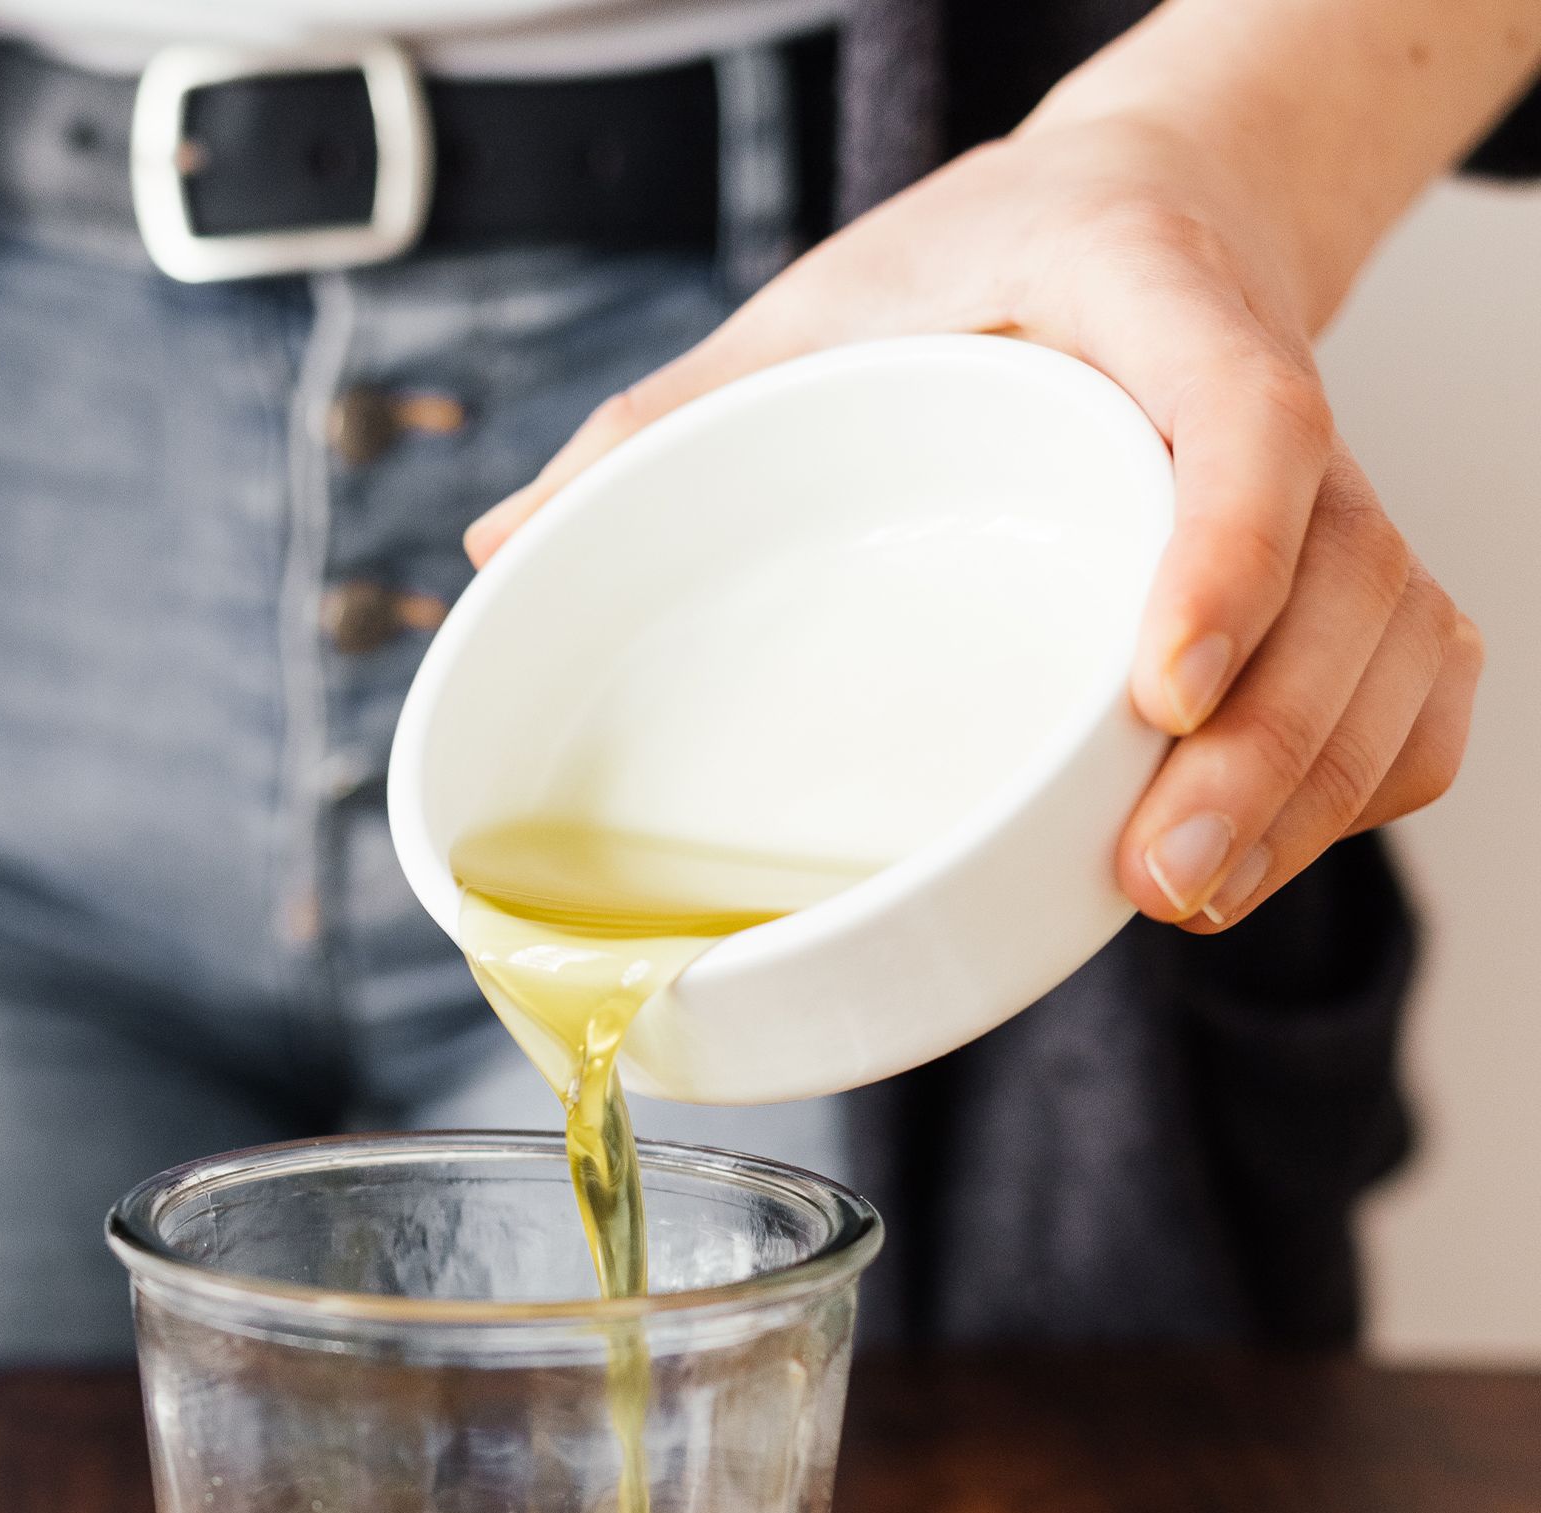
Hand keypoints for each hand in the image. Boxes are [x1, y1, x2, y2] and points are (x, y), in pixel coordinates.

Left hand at [466, 111, 1482, 933]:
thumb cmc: (962, 275)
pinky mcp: (1354, 566)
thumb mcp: (807, 312)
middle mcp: (1265, 388)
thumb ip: (661, 422)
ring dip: (1312, 789)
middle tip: (1157, 872)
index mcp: (1144, 297)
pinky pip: (1420, 687)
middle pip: (1346, 573)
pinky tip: (1264, 852)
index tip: (1159, 687)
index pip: (1245, 417)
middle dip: (1270, 744)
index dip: (1228, 551)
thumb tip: (498, 548)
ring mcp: (1335, 489)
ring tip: (1184, 894)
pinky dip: (1364, 780)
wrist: (1129, 212)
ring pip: (1396, 644)